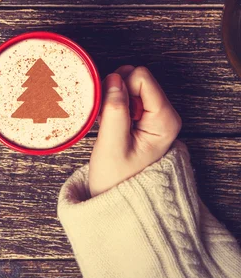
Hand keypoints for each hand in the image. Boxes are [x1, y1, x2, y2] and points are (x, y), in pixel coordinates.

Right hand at [88, 66, 181, 196]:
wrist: (118, 200)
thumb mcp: (111, 145)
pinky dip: (113, 104)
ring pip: (129, 84)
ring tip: (111, 125)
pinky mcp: (144, 117)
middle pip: (136, 77)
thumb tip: (113, 78)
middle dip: (117, 92)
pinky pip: (125, 95)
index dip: (120, 88)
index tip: (112, 112)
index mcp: (165, 120)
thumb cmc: (116, 178)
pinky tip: (111, 124)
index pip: (141, 77)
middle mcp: (165, 114)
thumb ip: (114, 110)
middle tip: (111, 120)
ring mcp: (155, 115)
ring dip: (113, 99)